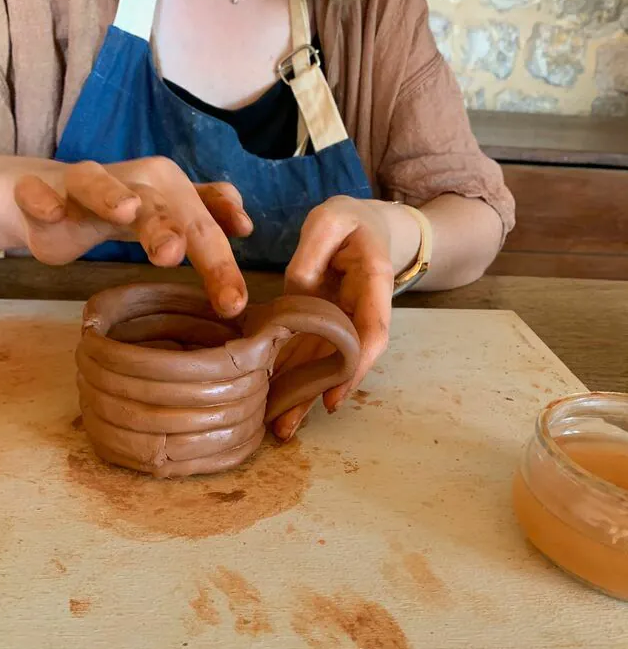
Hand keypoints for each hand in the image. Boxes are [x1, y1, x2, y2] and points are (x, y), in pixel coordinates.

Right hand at [13, 158, 252, 317]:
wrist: (47, 197)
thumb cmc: (119, 211)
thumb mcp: (167, 214)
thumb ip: (206, 218)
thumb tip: (246, 224)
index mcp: (168, 191)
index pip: (203, 227)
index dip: (221, 261)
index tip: (233, 302)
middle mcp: (132, 182)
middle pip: (159, 207)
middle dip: (171, 230)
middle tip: (176, 257)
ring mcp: (84, 186)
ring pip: (99, 184)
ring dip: (113, 194)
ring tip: (126, 210)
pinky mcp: (40, 195)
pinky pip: (38, 194)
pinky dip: (41, 199)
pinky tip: (49, 211)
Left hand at [272, 196, 419, 440]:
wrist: (365, 227)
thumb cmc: (350, 222)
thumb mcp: (330, 219)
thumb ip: (312, 250)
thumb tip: (296, 291)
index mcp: (373, 284)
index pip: (373, 332)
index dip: (356, 367)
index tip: (334, 395)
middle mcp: (361, 312)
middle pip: (346, 361)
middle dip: (318, 395)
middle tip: (290, 426)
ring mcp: (343, 324)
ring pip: (326, 365)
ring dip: (304, 397)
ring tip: (279, 428)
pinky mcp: (324, 328)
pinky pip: (311, 355)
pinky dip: (295, 377)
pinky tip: (275, 402)